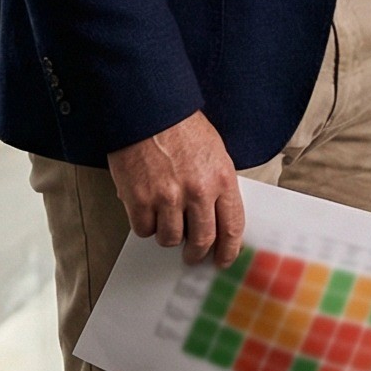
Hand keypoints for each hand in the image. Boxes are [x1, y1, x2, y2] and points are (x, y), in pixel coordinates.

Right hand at [108, 110, 244, 266]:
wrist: (148, 111)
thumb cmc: (182, 129)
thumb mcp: (215, 153)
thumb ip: (219, 186)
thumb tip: (218, 220)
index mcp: (221, 178)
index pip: (232, 226)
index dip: (229, 249)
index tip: (223, 259)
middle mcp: (197, 191)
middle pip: (202, 240)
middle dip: (197, 253)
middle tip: (192, 254)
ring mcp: (167, 197)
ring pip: (170, 238)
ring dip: (168, 235)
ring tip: (166, 219)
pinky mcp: (139, 199)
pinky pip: (144, 230)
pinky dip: (145, 224)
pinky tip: (146, 208)